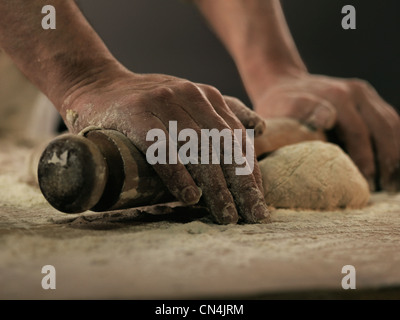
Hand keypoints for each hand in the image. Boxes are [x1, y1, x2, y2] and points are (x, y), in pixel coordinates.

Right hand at [60, 69, 269, 223]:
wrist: (96, 85)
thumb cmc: (147, 102)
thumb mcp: (189, 99)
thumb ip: (223, 112)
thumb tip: (260, 129)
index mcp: (206, 96)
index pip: (237, 138)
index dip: (250, 171)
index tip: (259, 201)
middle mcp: (189, 95)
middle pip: (223, 145)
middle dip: (241, 183)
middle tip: (252, 214)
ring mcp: (162, 103)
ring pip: (197, 149)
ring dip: (215, 186)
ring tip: (226, 213)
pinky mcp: (136, 114)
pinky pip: (163, 150)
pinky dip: (178, 175)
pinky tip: (190, 197)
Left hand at [253, 73, 399, 191]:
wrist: (284, 83)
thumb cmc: (279, 107)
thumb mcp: (281, 111)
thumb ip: (301, 114)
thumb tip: (326, 120)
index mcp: (333, 96)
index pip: (356, 131)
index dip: (363, 157)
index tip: (365, 180)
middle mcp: (352, 91)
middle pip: (379, 129)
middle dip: (384, 161)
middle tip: (382, 190)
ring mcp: (364, 93)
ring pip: (390, 125)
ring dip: (395, 155)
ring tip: (392, 185)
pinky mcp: (369, 98)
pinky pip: (390, 121)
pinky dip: (395, 144)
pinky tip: (393, 167)